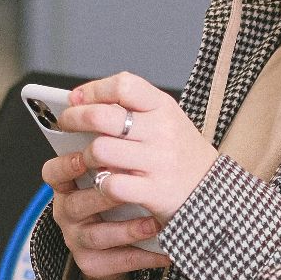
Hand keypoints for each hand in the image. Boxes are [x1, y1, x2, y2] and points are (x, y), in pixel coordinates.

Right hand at [43, 148, 168, 279]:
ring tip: (153, 222)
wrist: (126, 238)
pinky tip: (165, 250)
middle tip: (128, 186)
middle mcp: (67, 211)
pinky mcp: (93, 264)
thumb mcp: (113, 167)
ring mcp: (78, 239)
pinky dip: (142, 256)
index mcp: (67, 183)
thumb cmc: (123, 192)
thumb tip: (123, 110)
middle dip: (102, 196)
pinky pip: (116, 262)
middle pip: (76, 203)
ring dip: (126, 230)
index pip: (53, 172)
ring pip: (96, 235)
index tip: (86, 157)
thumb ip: (113, 144)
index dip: (66, 165)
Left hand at [58, 72, 219, 222]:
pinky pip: (111, 183)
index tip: (77, 98)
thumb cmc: (182, 156)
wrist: (214, 194)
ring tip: (87, 159)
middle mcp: (162, 131)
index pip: (124, 85)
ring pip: (100, 150)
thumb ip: (135, 111)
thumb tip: (84, 103)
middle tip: (66, 124)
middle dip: (75, 119)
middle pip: (103, 117)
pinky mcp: (153, 191)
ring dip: (85, 156)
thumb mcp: (168, 122)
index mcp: (164, 108)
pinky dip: (99, 184)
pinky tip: (101, 182)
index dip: (94, 89)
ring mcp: (158, 161)